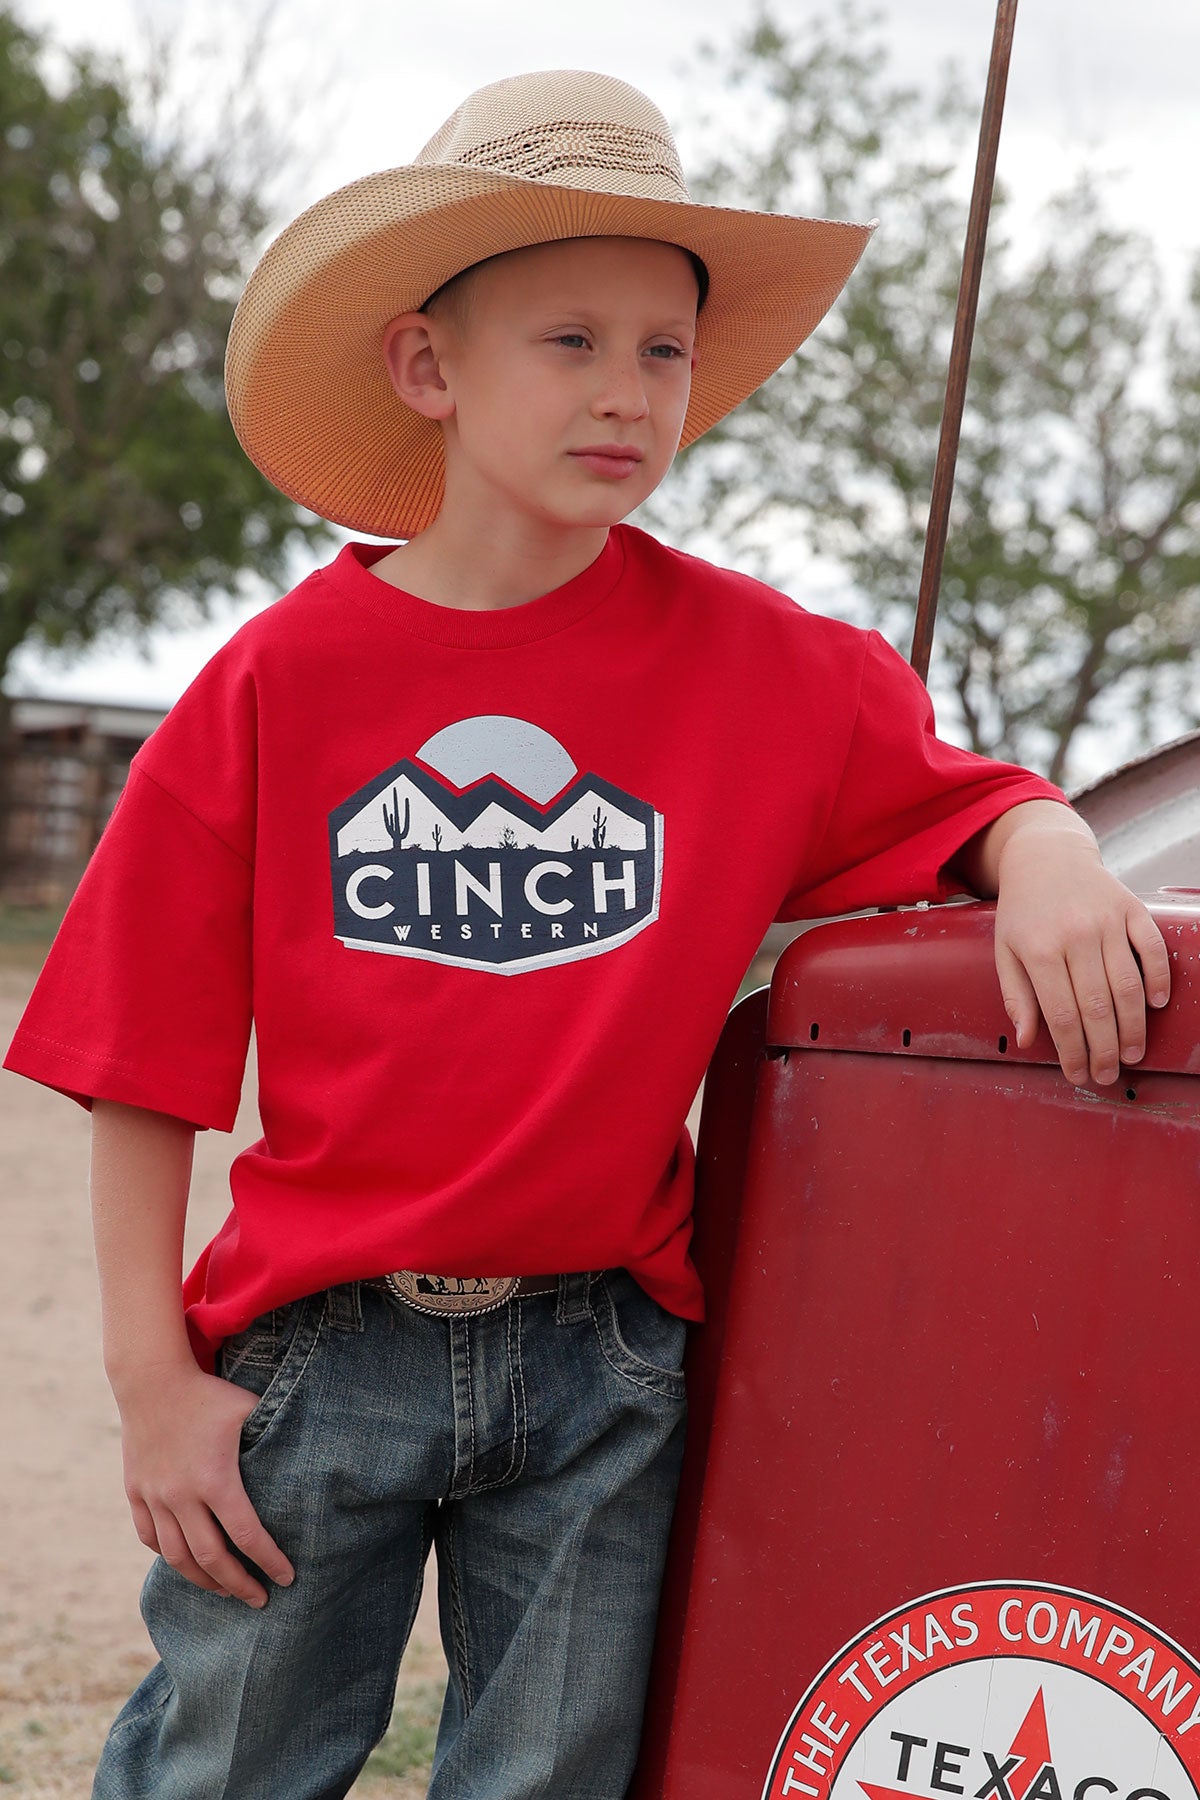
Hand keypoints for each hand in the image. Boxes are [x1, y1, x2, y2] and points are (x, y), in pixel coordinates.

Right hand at [113, 1358, 294, 1606]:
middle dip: (238, 1585)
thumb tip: (316, 1453)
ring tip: (224, 1590)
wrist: (151, 1378)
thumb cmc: (209, 1394)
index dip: (269, 1562)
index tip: (287, 1578)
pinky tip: (184, 1561)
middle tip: (260, 1600)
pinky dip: (167, 1554)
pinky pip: (148, 1536)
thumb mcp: (249, 1409)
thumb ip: (277, 1434)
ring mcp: (155, 1496)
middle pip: (211, 1558)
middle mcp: (182, 1495)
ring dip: (202, 1579)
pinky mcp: (135, 1491)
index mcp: (216, 1479)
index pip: (247, 1536)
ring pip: (176, 1556)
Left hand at [992, 824, 1170, 1086]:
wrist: (1046, 856)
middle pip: (1097, 1007)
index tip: (1078, 1074)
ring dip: (1133, 1026)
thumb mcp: (1005, 950)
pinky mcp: (1132, 908)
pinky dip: (1159, 978)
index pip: (1061, 1015)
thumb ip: (1016, 995)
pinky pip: (1152, 949)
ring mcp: (1106, 921)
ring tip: (1132, 1053)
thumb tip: (1026, 1039)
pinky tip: (1155, 1005)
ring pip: (1127, 985)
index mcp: (1039, 950)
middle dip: (1104, 1050)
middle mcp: (1075, 936)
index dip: (1072, 1051)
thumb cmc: (1023, 911)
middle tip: (1108, 1075)